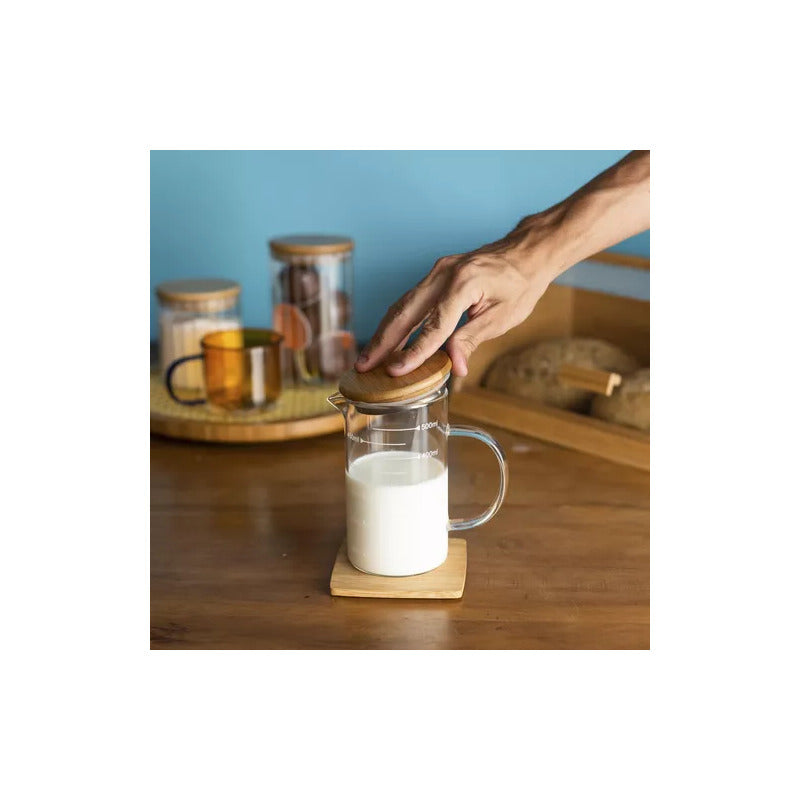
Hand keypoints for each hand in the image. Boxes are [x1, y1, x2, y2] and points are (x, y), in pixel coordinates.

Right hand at [356, 224, 554, 377]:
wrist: (526, 252)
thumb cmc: (520, 284)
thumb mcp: (504, 317)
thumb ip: (473, 338)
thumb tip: (455, 367)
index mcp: (463, 284)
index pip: (434, 325)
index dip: (414, 351)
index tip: (396, 371)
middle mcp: (443, 274)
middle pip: (405, 312)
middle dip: (383, 342)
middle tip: (363, 366)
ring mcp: (436, 272)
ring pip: (402, 305)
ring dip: (383, 333)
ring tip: (367, 357)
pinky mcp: (434, 275)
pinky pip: (410, 300)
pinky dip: (396, 321)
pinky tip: (386, 340)